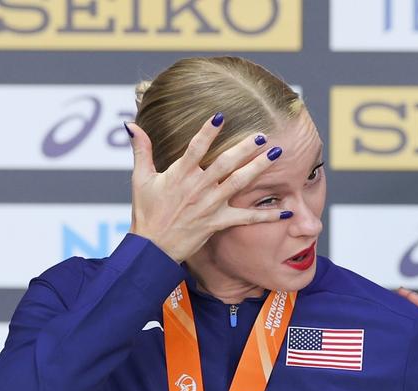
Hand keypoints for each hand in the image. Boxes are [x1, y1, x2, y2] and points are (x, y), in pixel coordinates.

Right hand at [126, 114, 288, 262]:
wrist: (152, 247)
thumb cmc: (146, 211)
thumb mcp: (140, 179)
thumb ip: (141, 150)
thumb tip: (131, 125)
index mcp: (179, 174)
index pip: (195, 147)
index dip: (208, 131)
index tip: (221, 115)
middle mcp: (197, 188)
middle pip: (225, 163)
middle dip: (244, 148)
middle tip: (261, 134)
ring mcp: (210, 205)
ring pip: (239, 183)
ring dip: (259, 168)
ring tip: (276, 154)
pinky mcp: (218, 222)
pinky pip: (247, 219)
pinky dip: (267, 215)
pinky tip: (286, 211)